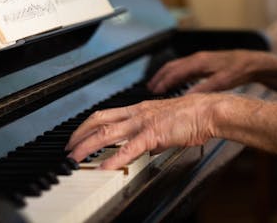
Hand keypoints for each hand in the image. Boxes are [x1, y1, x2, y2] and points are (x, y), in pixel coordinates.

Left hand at [65, 94, 218, 169]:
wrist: (208, 111)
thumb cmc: (193, 116)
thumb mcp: (166, 124)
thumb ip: (152, 134)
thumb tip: (145, 147)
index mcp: (140, 109)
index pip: (106, 115)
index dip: (88, 125)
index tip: (77, 137)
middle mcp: (138, 113)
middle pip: (99, 121)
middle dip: (79, 135)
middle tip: (68, 149)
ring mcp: (144, 122)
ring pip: (107, 133)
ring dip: (88, 146)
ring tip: (76, 158)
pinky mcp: (154, 134)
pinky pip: (129, 147)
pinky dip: (114, 158)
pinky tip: (105, 167)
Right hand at [148, 49, 260, 93]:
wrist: (252, 62)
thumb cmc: (238, 69)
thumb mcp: (221, 81)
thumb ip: (204, 89)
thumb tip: (187, 98)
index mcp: (199, 62)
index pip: (175, 71)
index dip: (163, 81)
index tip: (154, 91)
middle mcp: (197, 59)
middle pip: (172, 67)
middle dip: (159, 77)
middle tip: (149, 89)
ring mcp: (200, 61)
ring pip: (177, 67)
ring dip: (166, 76)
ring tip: (157, 87)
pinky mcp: (204, 64)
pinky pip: (184, 69)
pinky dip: (176, 77)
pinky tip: (175, 85)